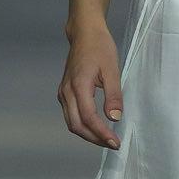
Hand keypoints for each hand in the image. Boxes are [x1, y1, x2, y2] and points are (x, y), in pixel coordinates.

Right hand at [57, 28, 123, 148]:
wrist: (84, 33)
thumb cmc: (99, 47)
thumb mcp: (112, 69)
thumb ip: (113, 95)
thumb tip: (115, 118)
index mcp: (78, 85)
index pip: (88, 117)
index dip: (101, 133)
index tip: (115, 142)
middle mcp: (66, 91)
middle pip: (76, 125)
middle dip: (94, 138)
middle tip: (112, 144)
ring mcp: (63, 93)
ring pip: (72, 122)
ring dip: (88, 134)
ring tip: (106, 139)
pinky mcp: (65, 93)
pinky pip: (71, 115)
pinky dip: (83, 125)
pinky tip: (97, 127)